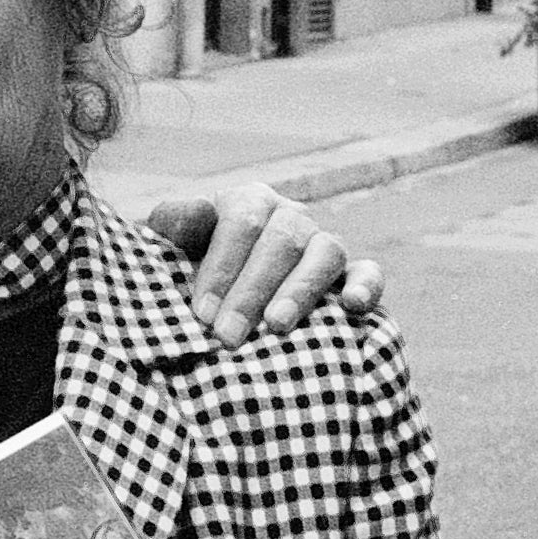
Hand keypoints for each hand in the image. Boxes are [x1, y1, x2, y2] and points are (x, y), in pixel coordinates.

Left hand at [146, 183, 384, 347]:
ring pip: (327, 252)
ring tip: (276, 326)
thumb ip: (176, 223)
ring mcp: (323, 243)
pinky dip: (366, 286)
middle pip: (282, 241)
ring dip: (302, 289)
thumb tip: (202, 212)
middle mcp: (290, 216)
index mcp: (248, 202)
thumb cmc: (184, 269)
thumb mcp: (169, 244)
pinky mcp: (350, 275)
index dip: (222, 267)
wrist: (212, 299)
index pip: (241, 223)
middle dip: (252, 290)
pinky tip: (354, 308)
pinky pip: (369, 272)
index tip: (203, 313)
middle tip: (228, 336)